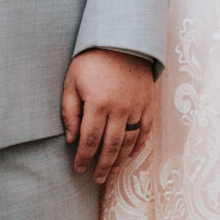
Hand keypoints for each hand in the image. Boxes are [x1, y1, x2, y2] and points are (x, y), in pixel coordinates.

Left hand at [61, 49, 155, 182]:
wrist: (123, 39)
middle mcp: (119, 108)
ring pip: (129, 143)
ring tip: (111, 173)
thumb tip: (71, 139)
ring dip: (119, 162)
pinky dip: (138, 147)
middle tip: (95, 179)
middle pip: (111, 147)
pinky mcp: (149, 104)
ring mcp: (137, 107)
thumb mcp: (72, 81)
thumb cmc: (92, 60)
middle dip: (102, 166)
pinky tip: (129, 156)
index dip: (84, 158)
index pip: (89, 140)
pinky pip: (146, 132)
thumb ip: (70, 111)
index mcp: (97, 103)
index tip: (78, 169)